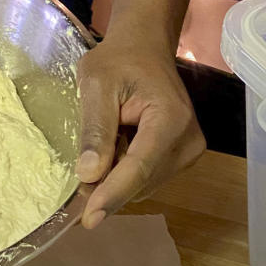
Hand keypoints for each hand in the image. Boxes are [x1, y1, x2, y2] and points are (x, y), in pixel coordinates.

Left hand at [75, 34, 204, 229]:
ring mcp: (190, 150)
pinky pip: (150, 176)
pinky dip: (127, 173)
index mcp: (170, 119)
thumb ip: (95, 128)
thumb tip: (89, 175)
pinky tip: (112, 154)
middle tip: (75, 194)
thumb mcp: (96, 83)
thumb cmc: (118, 59)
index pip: (139, 168)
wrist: (144, 46)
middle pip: (143, 180)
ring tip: (95, 158)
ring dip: (117, 181)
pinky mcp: (183, 154)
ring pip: (146, 183)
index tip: (88, 219)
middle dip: (109, 189)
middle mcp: (188, 141)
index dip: (112, 194)